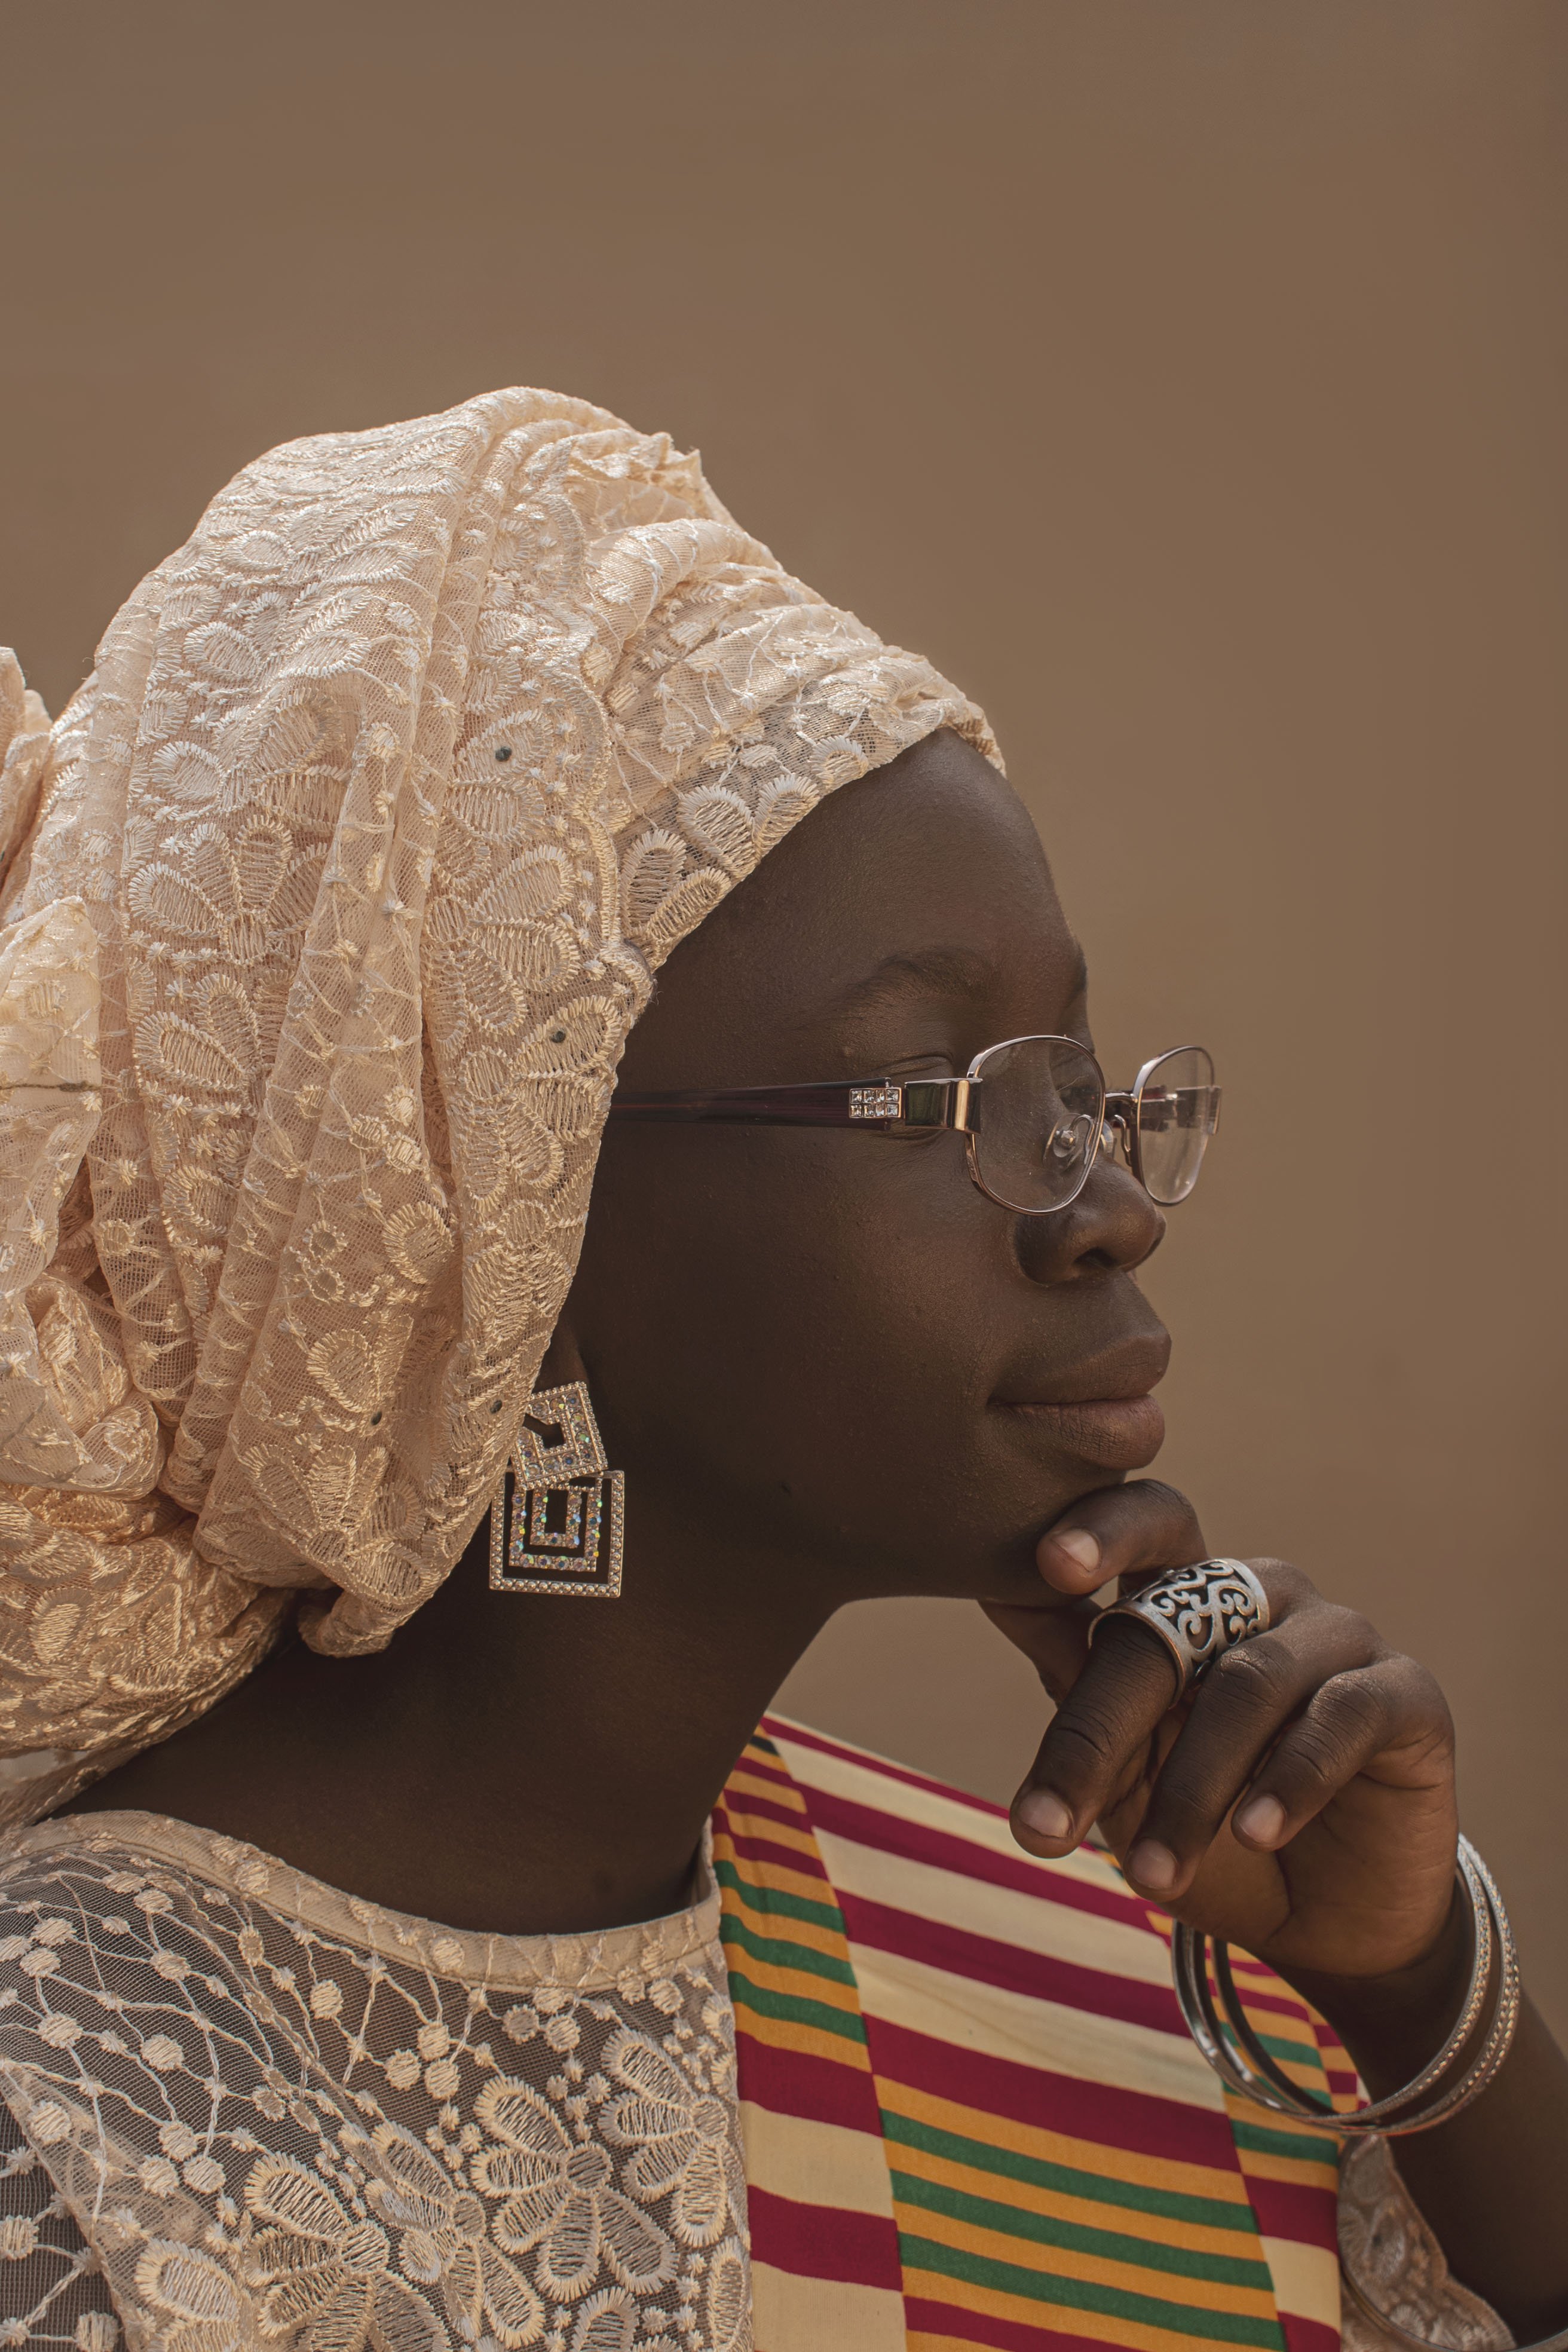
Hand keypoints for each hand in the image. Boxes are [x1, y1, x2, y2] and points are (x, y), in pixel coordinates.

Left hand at [985, 1481, 1458, 1983]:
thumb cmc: (1208, 1834)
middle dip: (1099, 1731)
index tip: (1047, 1565)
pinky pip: (1340, 1716)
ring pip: (1248, 1682)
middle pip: (1172, 1623)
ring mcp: (1337, 1636)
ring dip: (1190, 1789)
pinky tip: (1256, 1834)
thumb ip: (1078, 1685)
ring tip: (1150, 1877)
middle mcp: (1260, 1595)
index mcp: (1185, 1595)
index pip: (1140, 1531)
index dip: (1097, 1534)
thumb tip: (994, 1591)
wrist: (1328, 1929)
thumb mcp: (1128, 1772)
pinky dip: (1290, 1778)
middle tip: (1044, 1825)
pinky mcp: (1406, 1692)